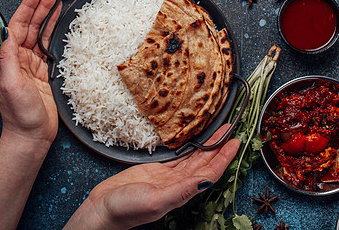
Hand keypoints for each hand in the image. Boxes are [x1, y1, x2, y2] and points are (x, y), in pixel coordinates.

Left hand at [0, 0, 60, 145]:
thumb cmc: (20, 116)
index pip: (18, 26)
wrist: (31, 137)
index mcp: (10, 60)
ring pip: (41, 35)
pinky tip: (62, 25)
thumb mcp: (12, 86)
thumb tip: (8, 33)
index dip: (28, 7)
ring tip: (59, 0)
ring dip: (49, 17)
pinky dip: (56, 35)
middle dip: (41, 6)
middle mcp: (20, 60)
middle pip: (31, 26)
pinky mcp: (45, 75)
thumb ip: (9, 60)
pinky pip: (50, 49)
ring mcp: (33, 66)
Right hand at [65, 124, 239, 228]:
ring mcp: (167, 177)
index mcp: (182, 192)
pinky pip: (177, 156)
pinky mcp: (155, 171)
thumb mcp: (156, 200)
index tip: (235, 142)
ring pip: (193, 158)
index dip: (224, 158)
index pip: (210, 172)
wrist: (103, 210)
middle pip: (205, 162)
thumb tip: (205, 181)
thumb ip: (181, 191)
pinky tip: (194, 139)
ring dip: (207, 145)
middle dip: (219, 146)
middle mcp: (178, 184)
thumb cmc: (126, 210)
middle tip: (231, 129)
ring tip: (218, 131)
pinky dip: (188, 147)